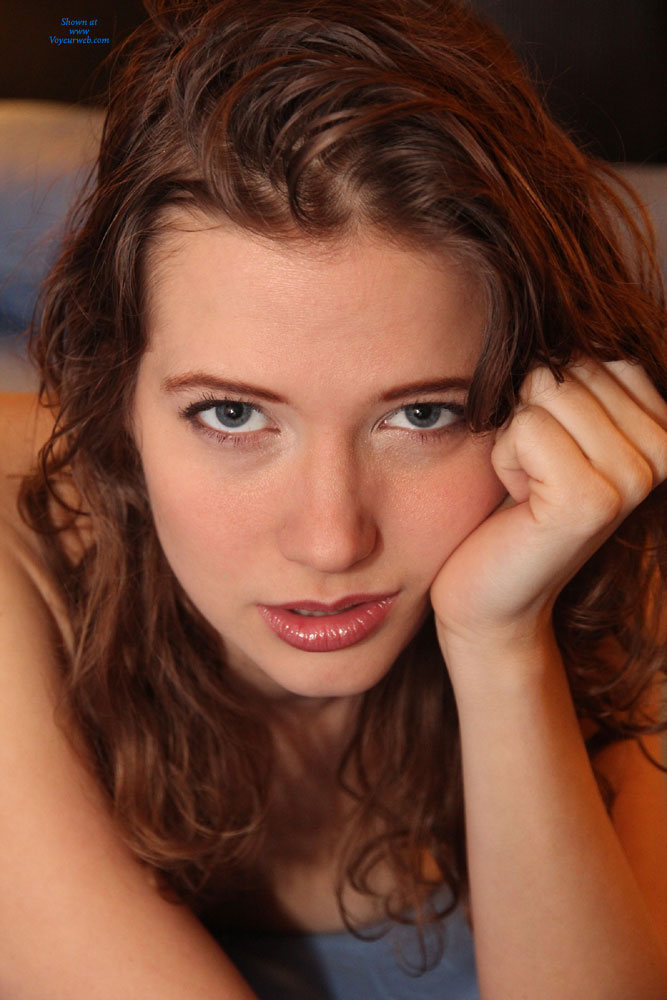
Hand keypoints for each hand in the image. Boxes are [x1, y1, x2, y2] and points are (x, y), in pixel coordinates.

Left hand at [430, 359, 666, 660]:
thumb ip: (574, 378)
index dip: (551, 394)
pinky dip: (504, 458)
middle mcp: (663, 452)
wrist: (492, 591)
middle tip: (537, 476)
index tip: (554, 455)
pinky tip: (520, 501)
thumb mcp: (556, 431)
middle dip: (531, 414)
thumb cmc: (515, 505)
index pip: (596, 351)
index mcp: (663, 430)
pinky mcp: (590, 500)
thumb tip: (550, 316)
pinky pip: (525, 427)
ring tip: (529, 487)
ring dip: (515, 438)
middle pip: (570, 366)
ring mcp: (633, 478)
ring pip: (547, 391)